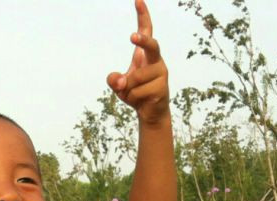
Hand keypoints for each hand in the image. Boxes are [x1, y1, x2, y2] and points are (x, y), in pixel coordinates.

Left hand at [106, 0, 169, 125]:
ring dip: (128, 89)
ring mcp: (162, 72)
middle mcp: (156, 59)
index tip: (138, 0)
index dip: (143, 15)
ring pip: (136, 78)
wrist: (150, 113)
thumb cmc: (135, 93)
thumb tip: (117, 80)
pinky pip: (139, 92)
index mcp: (145, 54)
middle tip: (132, 37)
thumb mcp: (119, 85)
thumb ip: (114, 80)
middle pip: (152, 46)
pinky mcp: (162, 87)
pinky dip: (133, 98)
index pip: (146, 30)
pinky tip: (141, 100)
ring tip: (133, 94)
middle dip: (142, 41)